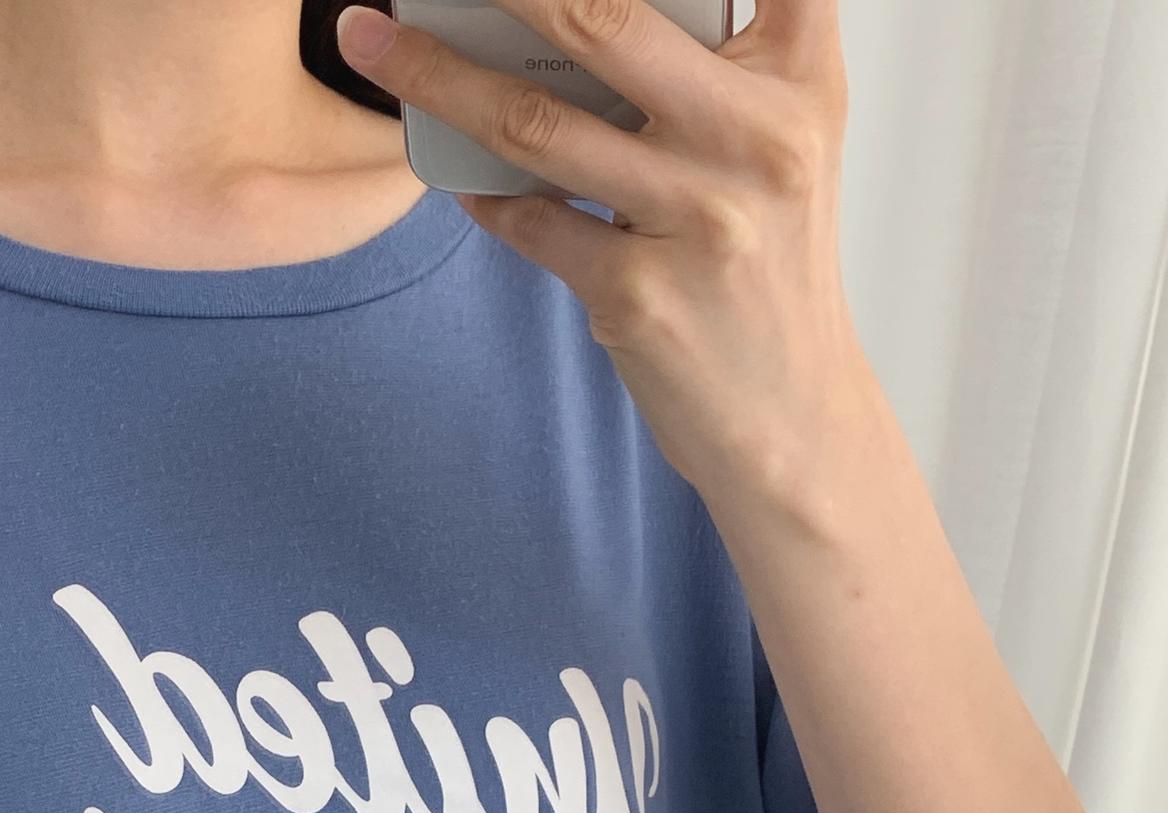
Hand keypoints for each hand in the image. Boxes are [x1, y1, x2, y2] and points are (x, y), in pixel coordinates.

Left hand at [335, 0, 879, 504]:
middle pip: (602, 19)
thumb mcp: (777, 142)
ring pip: (535, 126)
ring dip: (436, 77)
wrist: (788, 412)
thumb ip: (709, 65)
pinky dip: (480, 193)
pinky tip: (451, 172)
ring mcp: (697, 219)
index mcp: (800, 75)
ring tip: (374, 44)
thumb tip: (557, 18)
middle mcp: (758, 137)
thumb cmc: (764, 260)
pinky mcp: (639, 297)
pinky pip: (529, 222)